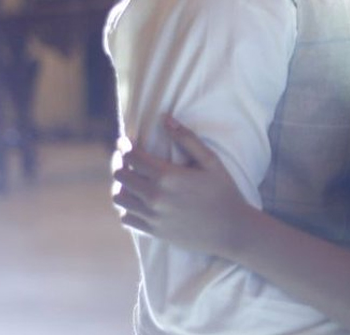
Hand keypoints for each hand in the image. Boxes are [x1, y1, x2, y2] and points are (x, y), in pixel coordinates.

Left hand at [112, 116, 253, 258]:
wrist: (231, 230)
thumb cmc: (224, 192)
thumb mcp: (210, 161)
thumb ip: (186, 138)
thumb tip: (164, 118)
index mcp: (168, 176)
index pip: (132, 157)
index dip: (125, 146)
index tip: (125, 141)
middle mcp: (155, 197)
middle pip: (120, 175)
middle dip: (120, 162)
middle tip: (126, 157)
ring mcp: (152, 216)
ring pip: (119, 198)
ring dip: (121, 185)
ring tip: (130, 178)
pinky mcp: (154, 231)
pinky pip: (126, 218)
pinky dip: (126, 207)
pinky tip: (136, 200)